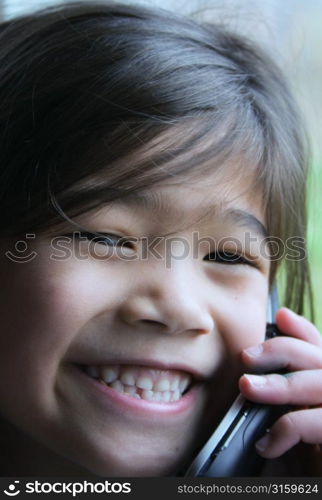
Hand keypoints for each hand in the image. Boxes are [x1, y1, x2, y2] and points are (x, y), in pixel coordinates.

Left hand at [239, 308, 321, 471]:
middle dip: (281, 350)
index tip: (281, 316)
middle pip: (319, 357)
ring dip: (280, 383)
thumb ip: (280, 392)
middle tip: (247, 357)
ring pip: (320, 383)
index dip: (303, 330)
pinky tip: (267, 442)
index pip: (320, 348)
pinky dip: (287, 428)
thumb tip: (255, 369)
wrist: (308, 487)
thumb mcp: (284, 422)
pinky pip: (315, 422)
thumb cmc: (300, 462)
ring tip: (247, 388)